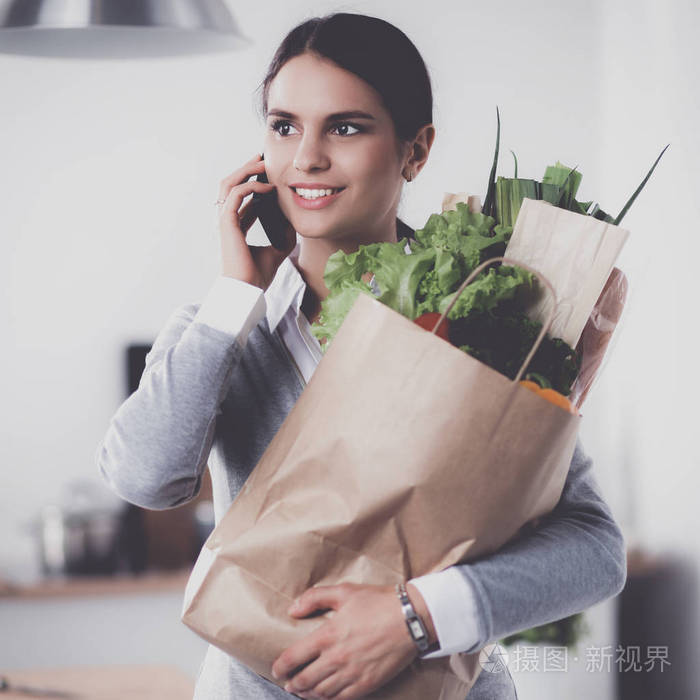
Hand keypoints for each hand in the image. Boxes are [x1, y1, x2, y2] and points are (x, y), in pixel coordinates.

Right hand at [216, 153, 295, 289]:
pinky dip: (251, 186)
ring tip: (263, 164)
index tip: (270, 175)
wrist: (248, 289)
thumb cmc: (258, 275)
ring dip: (246, 171)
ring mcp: (225, 220)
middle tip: (263, 159)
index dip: (254, 183)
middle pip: (231, 185)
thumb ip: (284, 234)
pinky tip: (268, 187)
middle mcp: (228, 221)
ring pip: (229, 184)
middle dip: (246, 169)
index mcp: (236, 227)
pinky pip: (236, 194)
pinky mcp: (227, 222)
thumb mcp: (278, 249)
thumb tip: (295, 220)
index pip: (241, 197)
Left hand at [271, 582, 433, 699]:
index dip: (281, 667)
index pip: (294, 658)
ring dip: (308, 694)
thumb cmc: (377, 602)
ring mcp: (352, 674)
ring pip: (321, 693)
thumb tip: (293, 610)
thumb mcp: (344, 591)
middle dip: (293, 683)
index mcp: (328, 635)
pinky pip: (342, 699)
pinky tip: (325, 697)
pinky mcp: (367, 684)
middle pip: (305, 680)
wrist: (410, 619)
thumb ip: (314, 598)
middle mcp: (336, 658)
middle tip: (288, 683)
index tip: (276, 669)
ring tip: (303, 692)